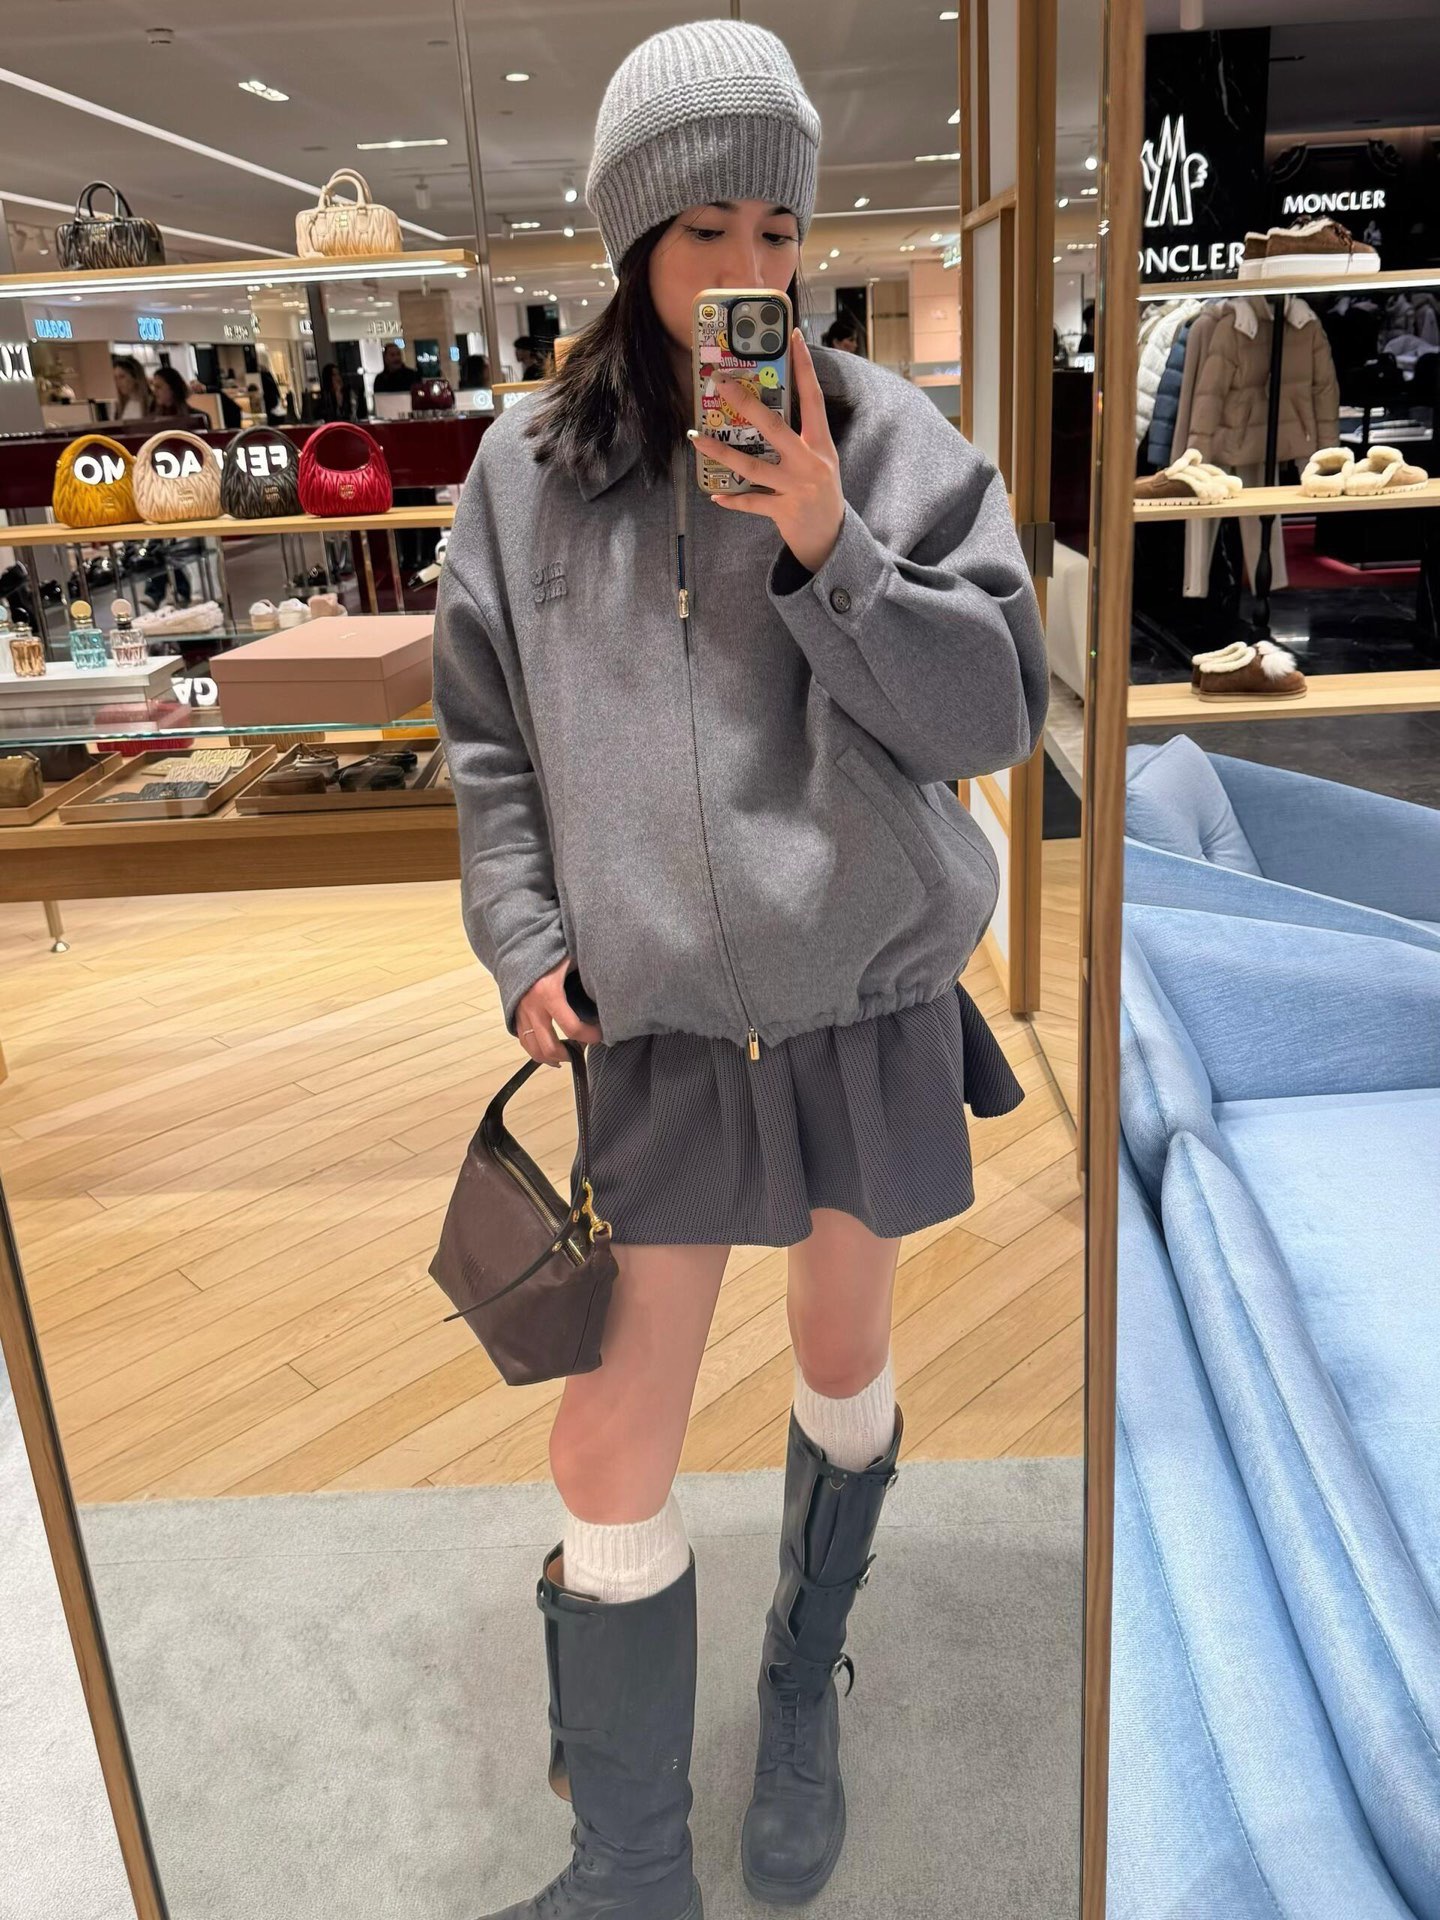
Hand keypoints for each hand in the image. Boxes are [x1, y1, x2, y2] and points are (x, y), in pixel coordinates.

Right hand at [515, 956, 602, 1066]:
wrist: (518, 941)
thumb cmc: (551, 947)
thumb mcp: (572, 957)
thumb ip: (588, 974)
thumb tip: (611, 991)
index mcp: (548, 991)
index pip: (572, 1027)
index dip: (591, 1036)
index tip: (603, 1035)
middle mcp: (531, 1005)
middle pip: (549, 1046)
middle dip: (569, 1055)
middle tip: (583, 1051)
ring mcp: (520, 1011)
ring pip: (532, 1048)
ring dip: (550, 1058)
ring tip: (567, 1057)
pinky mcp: (514, 1013)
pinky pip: (523, 1039)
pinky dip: (536, 1049)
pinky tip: (549, 1053)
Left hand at [688, 332, 844, 573]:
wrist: (832, 538)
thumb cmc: (822, 493)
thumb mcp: (820, 460)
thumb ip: (800, 438)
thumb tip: (765, 412)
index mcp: (820, 444)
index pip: (813, 398)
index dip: (804, 367)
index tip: (792, 338)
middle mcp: (810, 462)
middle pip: (774, 426)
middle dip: (746, 403)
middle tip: (721, 383)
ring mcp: (796, 487)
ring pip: (752, 466)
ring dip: (721, 451)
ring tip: (696, 439)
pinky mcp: (784, 511)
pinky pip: (751, 502)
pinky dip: (733, 499)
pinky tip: (715, 494)